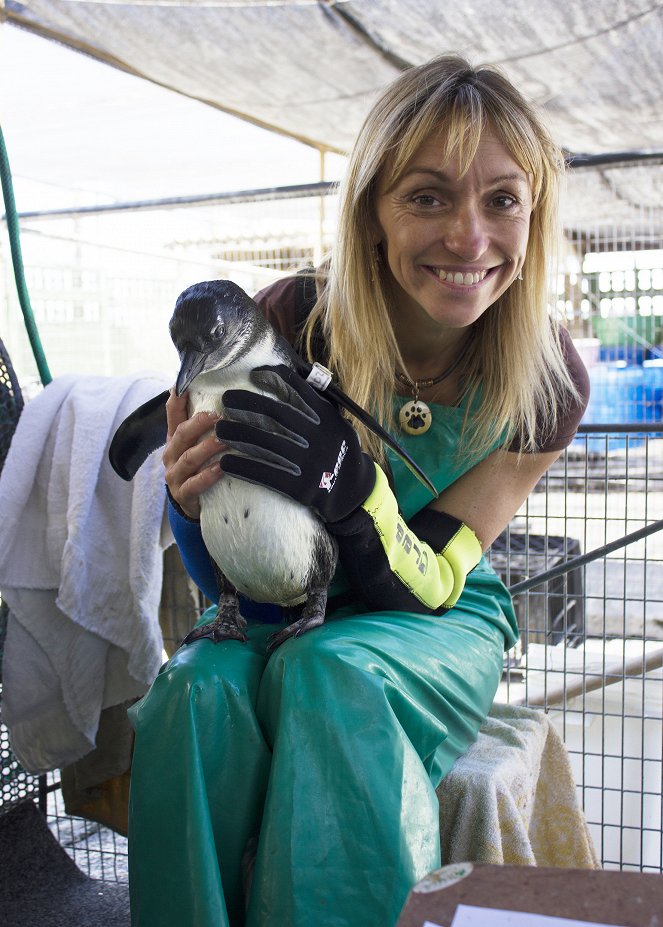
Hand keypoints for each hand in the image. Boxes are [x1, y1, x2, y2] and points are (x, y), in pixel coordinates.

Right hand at [163, 390, 222, 519]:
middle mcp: (171, 454)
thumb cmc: (200, 468)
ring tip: (224, 441)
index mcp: (175, 438)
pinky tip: (222, 468)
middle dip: (198, 424)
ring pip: (188, 458)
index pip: (172, 413)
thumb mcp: (199, 445)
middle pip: (181, 434)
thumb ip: (208, 426)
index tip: (185, 383)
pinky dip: (208, 475)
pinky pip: (194, 484)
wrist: (192, 504)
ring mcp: (175, 475)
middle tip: (217, 416)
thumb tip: (233, 397)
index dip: (177, 397)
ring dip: (207, 448)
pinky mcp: (183, 494)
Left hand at [215, 365, 375, 522]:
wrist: (353, 491)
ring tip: (220, 429)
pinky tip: (225, 463)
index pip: (298, 390)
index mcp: (326, 418)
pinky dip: (243, 467)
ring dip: (238, 434)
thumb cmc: (340, 451)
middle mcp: (317, 437)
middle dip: (246, 403)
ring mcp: (308, 462)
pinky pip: (266, 474)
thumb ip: (317, 406)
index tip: (254, 375)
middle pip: (274, 414)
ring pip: (265, 443)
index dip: (273, 379)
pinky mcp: (299, 486)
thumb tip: (288, 380)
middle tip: (226, 400)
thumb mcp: (337, 423)